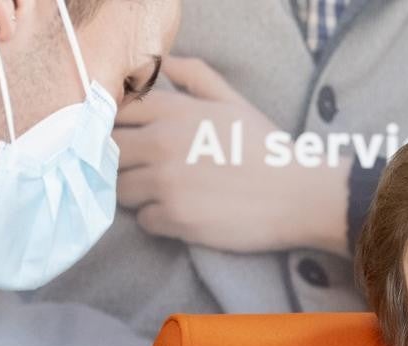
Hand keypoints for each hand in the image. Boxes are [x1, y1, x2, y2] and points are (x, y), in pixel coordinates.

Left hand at [114, 56, 350, 256]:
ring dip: (139, 194)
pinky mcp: (174, 218)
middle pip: (111, 153)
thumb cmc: (265, 148)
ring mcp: (165, 183)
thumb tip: (163, 62)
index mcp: (174, 111)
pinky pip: (144, 221)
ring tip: (168, 194)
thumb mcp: (233, 101)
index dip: (121, 128)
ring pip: (121, 190)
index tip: (133, 141)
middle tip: (147, 172)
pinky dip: (159, 221)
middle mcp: (162, 143)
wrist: (296, 194)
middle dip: (124, 163)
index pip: (118, 114)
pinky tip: (183, 214)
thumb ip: (195, 76)